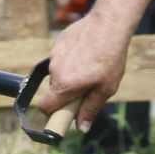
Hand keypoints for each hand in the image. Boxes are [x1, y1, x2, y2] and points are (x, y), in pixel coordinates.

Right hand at [31, 8, 133, 134]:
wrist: (107, 26)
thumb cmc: (110, 58)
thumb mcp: (106, 88)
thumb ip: (90, 108)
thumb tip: (81, 128)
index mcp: (64, 86)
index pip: (44, 107)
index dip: (52, 113)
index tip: (63, 113)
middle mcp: (54, 72)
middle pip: (54, 90)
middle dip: (67, 92)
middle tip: (88, 87)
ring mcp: (54, 57)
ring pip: (59, 74)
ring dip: (70, 75)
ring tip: (90, 67)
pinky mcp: (57, 45)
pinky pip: (61, 60)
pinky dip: (71, 61)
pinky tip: (87, 54)